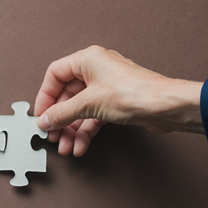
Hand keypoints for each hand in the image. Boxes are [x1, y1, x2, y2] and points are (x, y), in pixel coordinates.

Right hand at [35, 45, 203, 156]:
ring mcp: (106, 88)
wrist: (166, 106)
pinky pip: (93, 117)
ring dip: (71, 130)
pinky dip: (85, 131)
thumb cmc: (135, 93)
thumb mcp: (90, 103)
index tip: (41, 115)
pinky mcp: (115, 103)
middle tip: (53, 136)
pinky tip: (81, 145)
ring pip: (80, 109)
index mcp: (88, 59)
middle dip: (59, 119)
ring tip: (66, 147)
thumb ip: (63, 112)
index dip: (45, 96)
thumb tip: (45, 120)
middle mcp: (96, 70)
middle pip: (67, 95)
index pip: (55, 75)